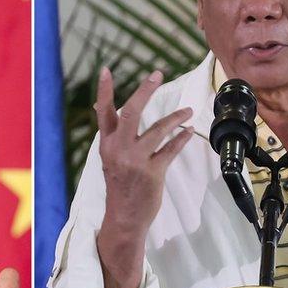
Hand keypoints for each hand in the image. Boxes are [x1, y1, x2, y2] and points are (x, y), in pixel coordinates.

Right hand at [94, 68, 192, 287]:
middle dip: (145, 91)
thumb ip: (110, 133)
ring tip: (188, 110)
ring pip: (158, 130)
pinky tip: (189, 131)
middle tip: (157, 74)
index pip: (104, 112)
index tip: (106, 70)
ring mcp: (136, 161)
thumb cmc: (119, 185)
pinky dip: (181, 138)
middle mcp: (119, 149)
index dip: (104, 91)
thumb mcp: (109, 158)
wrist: (124, 217)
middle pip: (132, 113)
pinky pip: (170, 149)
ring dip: (175, 117)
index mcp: (107, 145)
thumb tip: (98, 106)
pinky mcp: (152, 172)